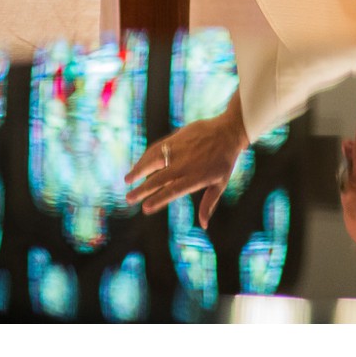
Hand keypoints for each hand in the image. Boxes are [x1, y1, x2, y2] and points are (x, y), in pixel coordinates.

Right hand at [125, 92, 248, 227]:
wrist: (228, 131)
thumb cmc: (224, 161)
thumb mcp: (220, 183)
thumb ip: (209, 203)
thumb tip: (203, 225)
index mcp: (196, 177)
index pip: (173, 191)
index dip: (158, 199)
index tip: (145, 208)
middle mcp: (185, 163)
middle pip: (159, 178)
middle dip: (142, 190)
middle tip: (129, 199)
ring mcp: (179, 149)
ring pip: (153, 160)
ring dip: (138, 170)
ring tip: (127, 180)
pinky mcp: (175, 138)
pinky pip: (156, 148)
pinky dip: (145, 157)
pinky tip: (138, 165)